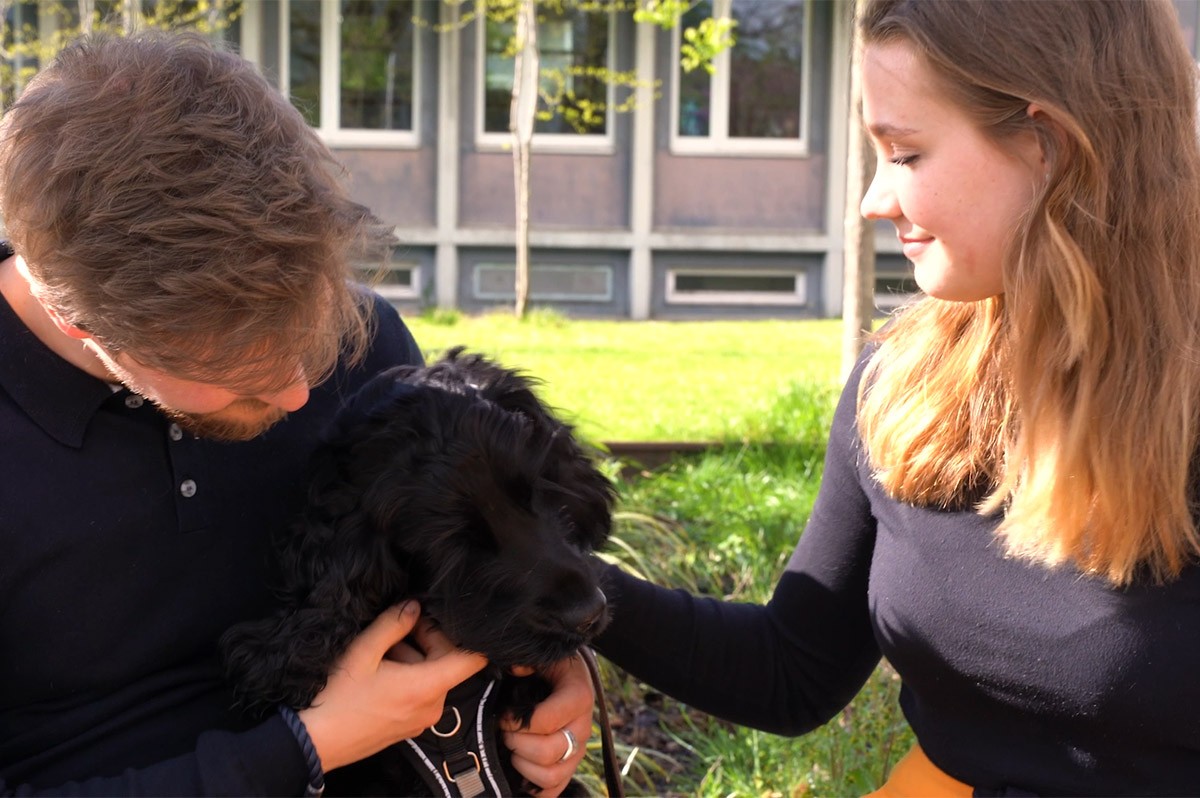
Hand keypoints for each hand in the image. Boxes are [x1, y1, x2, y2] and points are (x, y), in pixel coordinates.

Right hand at [298, 601, 486, 770]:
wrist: (315, 742)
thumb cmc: (338, 698)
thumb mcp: (363, 652)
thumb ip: (393, 624)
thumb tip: (414, 606)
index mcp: (427, 687)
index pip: (472, 660)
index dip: (465, 636)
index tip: (442, 620)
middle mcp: (432, 706)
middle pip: (447, 663)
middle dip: (425, 641)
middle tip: (395, 630)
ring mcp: (421, 719)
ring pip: (431, 677)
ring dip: (412, 658)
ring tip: (379, 652)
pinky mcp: (409, 726)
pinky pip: (420, 693)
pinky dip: (407, 678)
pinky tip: (378, 672)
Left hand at [500, 653, 594, 796]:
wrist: (570, 675)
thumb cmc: (553, 666)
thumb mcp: (545, 656)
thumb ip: (528, 659)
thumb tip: (514, 669)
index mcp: (578, 697)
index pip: (546, 721)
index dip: (517, 722)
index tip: (504, 716)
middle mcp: (583, 727)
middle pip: (549, 752)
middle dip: (518, 743)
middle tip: (505, 732)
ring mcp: (578, 750)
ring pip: (551, 776)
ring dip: (523, 766)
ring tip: (513, 748)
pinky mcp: (571, 766)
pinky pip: (554, 790)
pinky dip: (534, 787)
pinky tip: (520, 770)